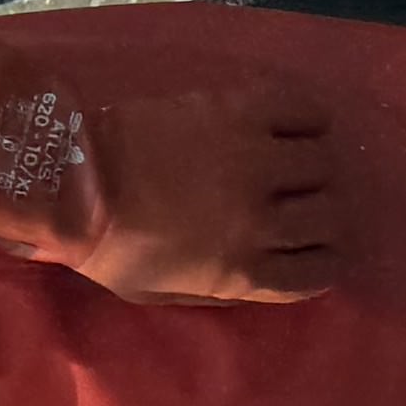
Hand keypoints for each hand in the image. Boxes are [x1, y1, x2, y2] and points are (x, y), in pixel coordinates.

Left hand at [0, 17, 351, 303]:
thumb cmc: (111, 247)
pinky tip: (293, 125)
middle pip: (330, 218)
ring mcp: (257, 161)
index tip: (312, 247)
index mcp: (243, 271)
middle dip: (323, 215)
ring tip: (297, 162)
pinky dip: (310, 119)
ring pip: (325, 164)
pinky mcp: (246, 112)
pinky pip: (307, 111)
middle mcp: (262, 219)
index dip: (322, 259)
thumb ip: (224, 289)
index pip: (320, 270)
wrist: (75, 181)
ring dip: (316, 167)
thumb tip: (271, 275)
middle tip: (304, 203)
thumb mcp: (163, 294)